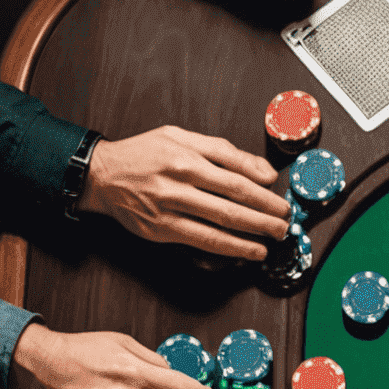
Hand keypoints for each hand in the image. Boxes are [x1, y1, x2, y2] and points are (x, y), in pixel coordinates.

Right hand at [79, 127, 290, 259]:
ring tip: (275, 237)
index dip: (265, 189)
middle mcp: (179, 179)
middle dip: (267, 212)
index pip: (236, 172)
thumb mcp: (182, 137)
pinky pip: (203, 240)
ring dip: (254, 233)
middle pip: (234, 198)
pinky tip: (250, 251)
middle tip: (286, 221)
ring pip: (222, 222)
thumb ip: (225, 151)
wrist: (102, 175)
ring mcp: (169, 205)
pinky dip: (231, 247)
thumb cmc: (145, 154)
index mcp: (186, 154)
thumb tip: (265, 171)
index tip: (282, 198)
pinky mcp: (162, 228)